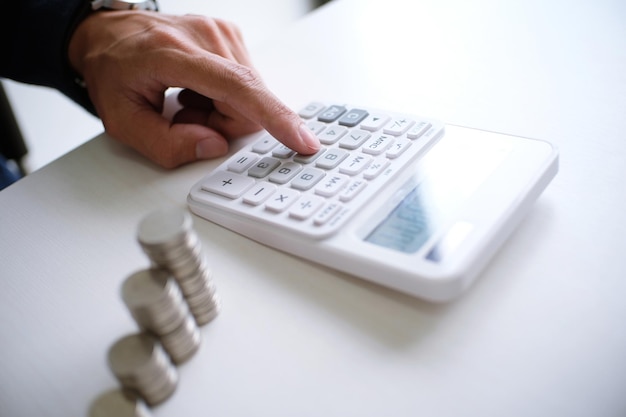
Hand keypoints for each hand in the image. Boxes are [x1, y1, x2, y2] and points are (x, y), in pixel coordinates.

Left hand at [68, 11, 319, 167]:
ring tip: (188, 100)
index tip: (301, 140)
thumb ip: (165, 145)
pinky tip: (197, 89)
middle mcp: (206, 37)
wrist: (110, 35)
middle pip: (247, 103)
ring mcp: (221, 32)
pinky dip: (224, 97)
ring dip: (222, 111)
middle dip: (222, 124)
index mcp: (173, 53)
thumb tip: (214, 146)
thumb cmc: (113, 72)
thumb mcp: (122, 122)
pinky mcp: (230, 35)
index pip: (238, 87)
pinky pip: (246, 84)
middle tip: (186, 117)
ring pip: (250, 96)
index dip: (274, 117)